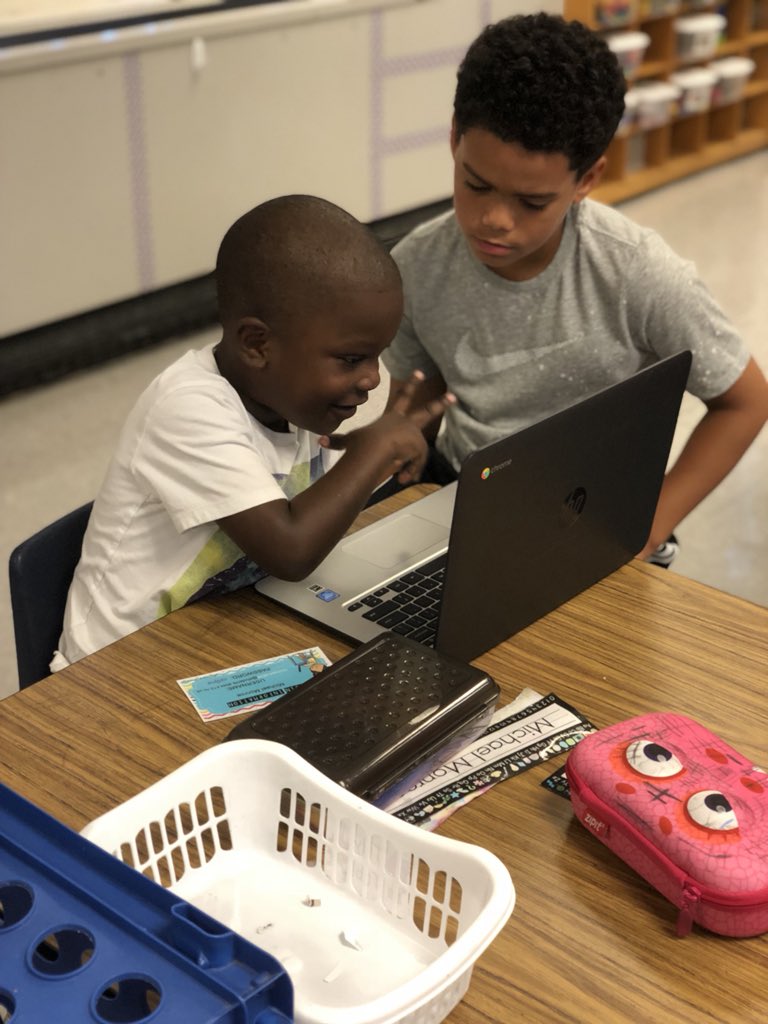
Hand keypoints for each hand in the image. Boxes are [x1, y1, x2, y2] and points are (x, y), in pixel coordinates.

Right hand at [320, 371, 454, 483]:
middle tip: (452, 396)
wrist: (374, 448)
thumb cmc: (362, 443)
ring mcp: (414, 434)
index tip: (419, 372)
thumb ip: (338, 442)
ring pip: (418, 453)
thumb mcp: (350, 442)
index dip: (410, 385)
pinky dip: (411, 471)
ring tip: (403, 475)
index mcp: (392, 418)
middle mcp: (406, 423)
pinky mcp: (419, 445)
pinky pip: (417, 463)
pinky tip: (403, 477)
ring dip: (412, 465)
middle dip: (440, 404)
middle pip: (426, 411)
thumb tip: (319, 441)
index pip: (402, 398)